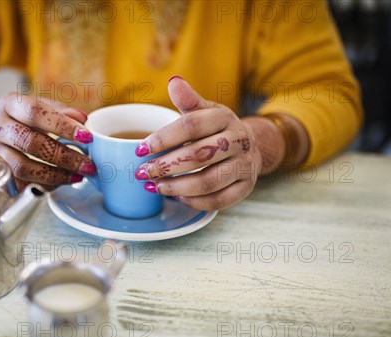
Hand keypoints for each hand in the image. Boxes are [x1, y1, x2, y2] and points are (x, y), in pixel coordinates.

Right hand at [0, 93, 95, 190]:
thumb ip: (60, 111)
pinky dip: (42, 185)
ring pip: (22, 167)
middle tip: (87, 165)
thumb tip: (82, 119)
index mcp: (9, 104)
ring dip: (54, 175)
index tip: (87, 137)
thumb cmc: (18, 118)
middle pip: (30, 143)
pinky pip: (19, 184)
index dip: (63, 125)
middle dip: (64, 156)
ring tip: (77, 176)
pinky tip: (59, 182)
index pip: (36, 113)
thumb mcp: (37, 106)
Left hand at [134, 77, 262, 209]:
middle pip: (199, 156)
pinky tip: (176, 197)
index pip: (191, 126)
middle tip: (143, 172)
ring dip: (177, 187)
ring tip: (155, 187)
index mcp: (224, 117)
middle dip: (166, 166)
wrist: (250, 146)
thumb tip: (173, 81)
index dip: (164, 138)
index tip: (140, 149)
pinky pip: (218, 200)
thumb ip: (187, 100)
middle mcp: (238, 140)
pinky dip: (194, 201)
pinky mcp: (246, 187)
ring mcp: (244, 165)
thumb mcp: (204, 111)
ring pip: (208, 182)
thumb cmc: (216, 129)